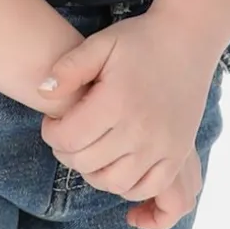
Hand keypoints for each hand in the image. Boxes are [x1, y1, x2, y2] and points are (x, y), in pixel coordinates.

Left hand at [37, 13, 214, 228]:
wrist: (186, 41)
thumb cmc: (139, 41)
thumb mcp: (101, 44)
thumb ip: (69, 68)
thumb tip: (42, 92)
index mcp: (116, 101)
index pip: (68, 138)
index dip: (51, 133)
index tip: (53, 121)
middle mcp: (140, 129)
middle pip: (87, 163)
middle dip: (67, 152)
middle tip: (68, 135)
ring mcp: (162, 146)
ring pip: (115, 183)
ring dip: (94, 173)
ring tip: (89, 151)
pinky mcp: (177, 154)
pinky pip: (148, 187)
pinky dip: (127, 186)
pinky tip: (116, 169)